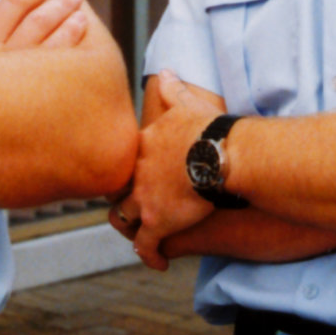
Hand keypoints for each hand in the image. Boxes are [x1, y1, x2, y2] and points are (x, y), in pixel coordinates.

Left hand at [120, 72, 218, 269]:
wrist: (219, 153)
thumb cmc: (208, 128)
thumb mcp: (187, 104)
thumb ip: (173, 90)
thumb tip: (166, 71)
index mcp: (144, 146)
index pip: (125, 161)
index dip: (128, 171)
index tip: (135, 177)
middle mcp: (137, 173)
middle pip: (116, 190)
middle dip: (121, 199)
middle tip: (130, 208)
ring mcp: (144, 199)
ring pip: (123, 218)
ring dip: (131, 227)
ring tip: (142, 236)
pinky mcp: (157, 222)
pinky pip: (145, 245)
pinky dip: (150, 256)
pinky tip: (159, 264)